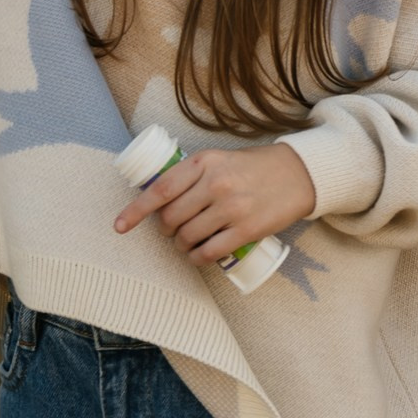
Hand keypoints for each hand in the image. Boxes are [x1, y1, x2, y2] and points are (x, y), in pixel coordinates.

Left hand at [112, 141, 315, 266]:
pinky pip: (209, 252)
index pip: (160, 190)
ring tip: (186, 243)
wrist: (298, 174)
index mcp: (204, 162)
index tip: (119, 226)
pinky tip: (197, 256)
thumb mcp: (219, 159)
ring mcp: (232, 208)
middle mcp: (216, 184)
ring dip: (181, 246)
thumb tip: (158, 200)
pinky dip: (197, 258)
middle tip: (171, 231)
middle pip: (171, 219)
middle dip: (165, 231)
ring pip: (188, 237)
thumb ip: (192, 175)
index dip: (135, 211)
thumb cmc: (253, 167)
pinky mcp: (247, 230)